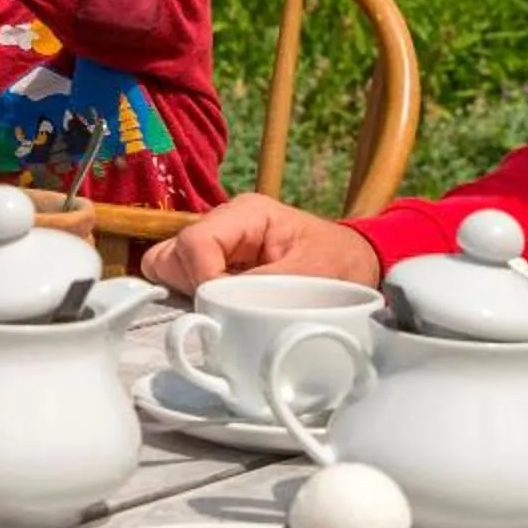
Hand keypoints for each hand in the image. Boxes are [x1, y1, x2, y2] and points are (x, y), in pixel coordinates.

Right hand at [140, 193, 380, 296]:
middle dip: (189, 287)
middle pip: (171, 253)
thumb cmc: (340, 263)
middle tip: (222, 308)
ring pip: (168, 268)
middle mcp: (223, 225)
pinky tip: (221, 313)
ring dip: (188, 295)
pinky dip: (192, 301)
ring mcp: (216, 247)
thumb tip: (217, 308)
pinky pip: (181, 284)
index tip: (222, 310)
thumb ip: (261, 290)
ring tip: (224, 311)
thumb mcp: (310, 276)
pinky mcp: (215, 269)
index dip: (201, 279)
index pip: (195, 242)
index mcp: (246, 214)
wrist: (359, 267)